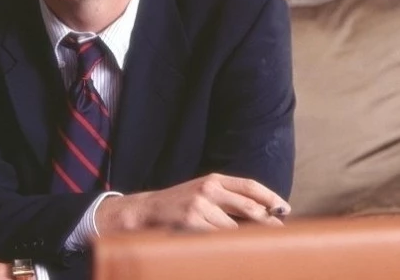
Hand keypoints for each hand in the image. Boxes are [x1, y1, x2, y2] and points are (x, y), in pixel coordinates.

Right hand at [96, 173, 290, 233]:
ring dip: (247, 240)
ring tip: (255, 247)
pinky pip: (218, 239)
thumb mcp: (203, 193)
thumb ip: (228, 199)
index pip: (250, 186)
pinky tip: (231, 251)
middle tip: (280, 234)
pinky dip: (228, 247)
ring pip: (236, 229)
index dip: (270, 198)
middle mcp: (208, 189)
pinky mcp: (191, 223)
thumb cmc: (180, 204)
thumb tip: (265, 214)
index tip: (285, 210)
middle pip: (249, 207)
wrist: (147, 211)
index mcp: (214, 180)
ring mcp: (199, 206)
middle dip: (268, 223)